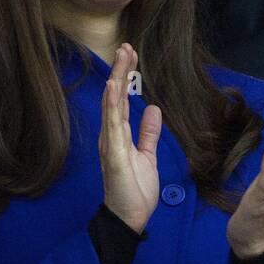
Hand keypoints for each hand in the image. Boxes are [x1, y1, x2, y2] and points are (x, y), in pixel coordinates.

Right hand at [100, 44, 161, 233]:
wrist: (129, 217)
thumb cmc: (134, 189)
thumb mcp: (147, 155)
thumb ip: (148, 133)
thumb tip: (153, 109)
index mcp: (119, 135)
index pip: (121, 100)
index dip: (125, 77)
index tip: (130, 55)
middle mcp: (111, 136)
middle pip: (115, 97)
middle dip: (120, 71)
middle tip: (126, 47)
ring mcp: (110, 144)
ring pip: (112, 105)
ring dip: (116, 80)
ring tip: (121, 57)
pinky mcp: (114, 154)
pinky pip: (112, 126)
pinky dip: (112, 105)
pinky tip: (113, 88)